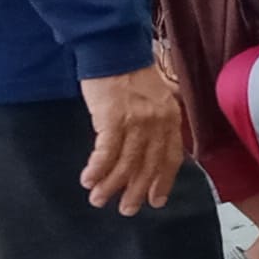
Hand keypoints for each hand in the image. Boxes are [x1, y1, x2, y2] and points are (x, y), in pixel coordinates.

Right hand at [79, 63, 184, 214]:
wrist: (112, 48)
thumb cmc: (130, 73)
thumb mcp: (156, 97)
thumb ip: (158, 122)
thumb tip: (152, 149)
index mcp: (170, 118)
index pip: (170, 158)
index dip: (163, 181)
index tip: (156, 201)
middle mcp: (157, 123)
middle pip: (148, 166)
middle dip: (135, 191)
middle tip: (126, 210)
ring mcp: (136, 122)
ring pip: (126, 164)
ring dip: (111, 185)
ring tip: (99, 199)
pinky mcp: (112, 119)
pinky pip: (105, 153)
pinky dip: (97, 169)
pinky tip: (88, 180)